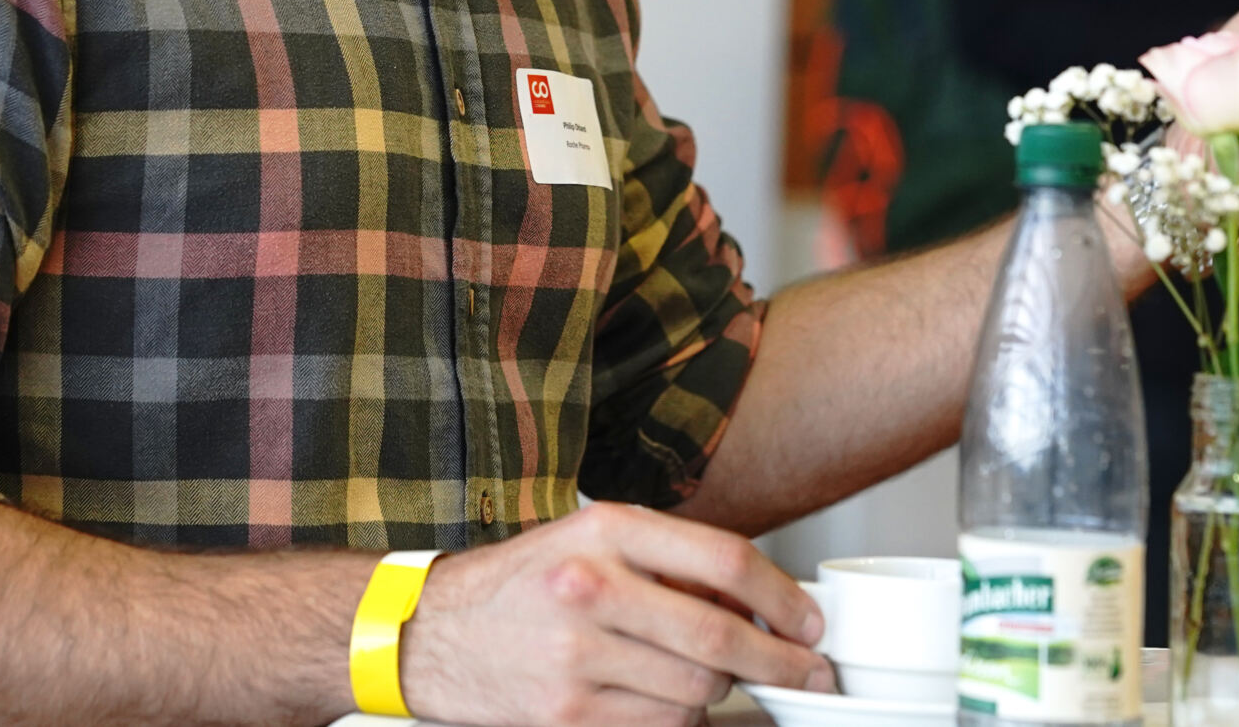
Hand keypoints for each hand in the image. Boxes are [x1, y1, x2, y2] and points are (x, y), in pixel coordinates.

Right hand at [400, 501, 833, 726]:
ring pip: (696, 693)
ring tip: (708, 681)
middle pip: (720, 639)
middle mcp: (591, 587)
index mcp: (605, 531)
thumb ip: (669, 562)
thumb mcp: (589, 540)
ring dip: (721, 695)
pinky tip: (664, 703)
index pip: (725, 562)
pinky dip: (678, 722)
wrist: (429, 632)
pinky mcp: (565, 714)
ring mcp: (576, 656)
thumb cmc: (520, 584)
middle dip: (781, 663)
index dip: (784, 599)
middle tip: (807, 672)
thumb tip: (760, 605)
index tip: (809, 623)